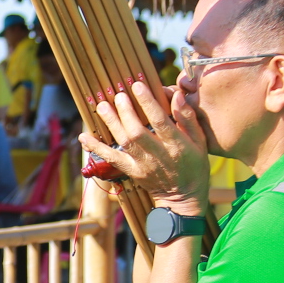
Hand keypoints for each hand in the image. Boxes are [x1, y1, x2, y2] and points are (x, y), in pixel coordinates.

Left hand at [79, 80, 211, 214]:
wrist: (183, 197)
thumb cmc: (194, 164)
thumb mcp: (200, 141)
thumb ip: (188, 118)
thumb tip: (176, 95)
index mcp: (177, 145)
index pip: (160, 121)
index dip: (148, 103)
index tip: (138, 86)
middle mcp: (158, 155)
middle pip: (137, 131)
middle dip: (126, 111)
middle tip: (119, 94)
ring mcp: (143, 165)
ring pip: (124, 142)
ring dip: (111, 123)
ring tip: (103, 106)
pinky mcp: (132, 171)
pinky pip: (111, 159)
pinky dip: (96, 148)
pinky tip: (84, 137)